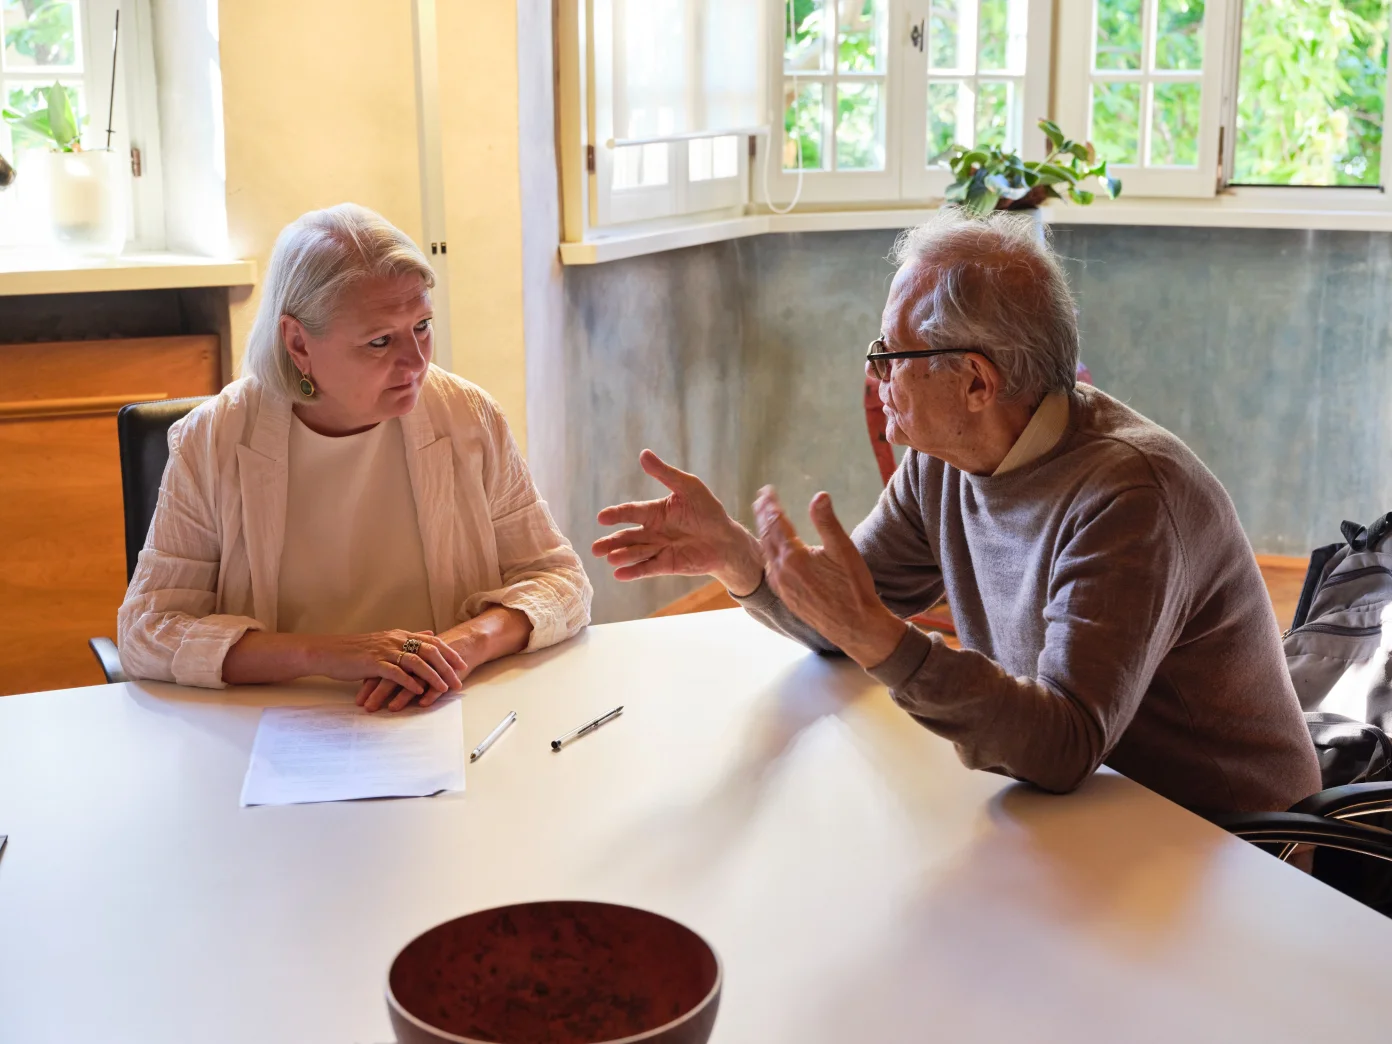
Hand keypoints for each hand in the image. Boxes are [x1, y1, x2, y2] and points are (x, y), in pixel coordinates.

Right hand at [309, 629, 466, 712]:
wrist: (328, 652)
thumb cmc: (357, 650)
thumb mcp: (386, 640)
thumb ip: (409, 638)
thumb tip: (430, 634)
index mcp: (400, 635)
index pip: (432, 642)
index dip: (449, 653)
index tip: (462, 665)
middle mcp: (395, 640)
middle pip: (429, 651)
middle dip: (447, 667)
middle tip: (459, 681)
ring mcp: (384, 651)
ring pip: (416, 661)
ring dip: (432, 676)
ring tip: (444, 688)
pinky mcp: (373, 663)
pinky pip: (395, 673)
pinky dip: (409, 682)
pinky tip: (418, 691)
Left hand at [354, 608, 533, 712]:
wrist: (464, 643)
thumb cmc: (434, 655)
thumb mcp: (412, 656)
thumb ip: (394, 665)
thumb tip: (374, 678)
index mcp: (405, 654)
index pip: (383, 669)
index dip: (370, 684)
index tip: (358, 699)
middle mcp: (416, 659)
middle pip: (394, 675)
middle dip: (379, 692)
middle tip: (367, 707)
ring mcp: (432, 665)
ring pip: (414, 680)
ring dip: (402, 695)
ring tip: (391, 708)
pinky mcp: (447, 671)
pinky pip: (438, 683)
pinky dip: (429, 693)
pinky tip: (421, 703)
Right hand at [592, 449, 763, 594]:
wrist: (726, 540)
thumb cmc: (708, 511)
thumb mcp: (688, 487)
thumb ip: (665, 473)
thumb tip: (644, 453)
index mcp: (654, 512)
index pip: (630, 512)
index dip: (615, 515)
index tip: (601, 517)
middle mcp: (652, 531)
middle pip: (627, 537)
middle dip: (611, 542)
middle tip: (595, 548)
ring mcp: (658, 549)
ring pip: (635, 553)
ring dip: (622, 556)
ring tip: (610, 558)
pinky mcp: (666, 565)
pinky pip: (647, 568)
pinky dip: (634, 571)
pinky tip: (619, 574)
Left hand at [754, 486, 906, 668]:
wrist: (854, 627)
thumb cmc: (853, 588)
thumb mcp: (843, 550)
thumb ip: (827, 522)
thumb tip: (819, 496)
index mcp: (794, 557)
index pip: (776, 523)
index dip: (770, 505)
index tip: (766, 491)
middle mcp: (781, 572)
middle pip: (767, 536)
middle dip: (763, 516)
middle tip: (761, 500)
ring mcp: (782, 586)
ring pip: (766, 554)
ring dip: (764, 534)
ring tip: (764, 520)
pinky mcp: (787, 597)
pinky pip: (770, 570)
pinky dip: (768, 553)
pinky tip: (772, 553)